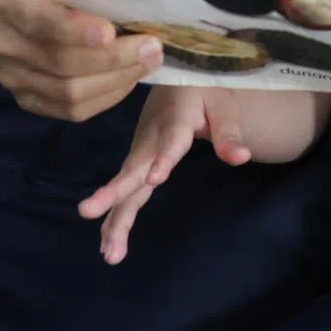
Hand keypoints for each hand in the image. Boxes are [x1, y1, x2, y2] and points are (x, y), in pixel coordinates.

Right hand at [0, 0, 162, 120]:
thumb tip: (143, 1)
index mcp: (9, 0)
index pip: (39, 20)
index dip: (74, 30)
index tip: (110, 32)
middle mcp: (1, 41)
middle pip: (59, 61)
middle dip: (113, 58)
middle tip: (152, 47)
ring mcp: (10, 75)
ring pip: (68, 92)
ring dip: (117, 78)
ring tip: (149, 62)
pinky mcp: (26, 99)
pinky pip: (70, 110)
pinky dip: (106, 96)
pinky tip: (130, 78)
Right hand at [78, 86, 248, 263]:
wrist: (177, 77)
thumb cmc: (203, 91)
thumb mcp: (222, 106)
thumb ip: (228, 134)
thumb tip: (242, 158)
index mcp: (176, 119)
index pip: (171, 141)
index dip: (163, 158)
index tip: (154, 179)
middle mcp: (151, 138)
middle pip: (134, 167)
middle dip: (115, 192)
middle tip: (89, 212)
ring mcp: (140, 151)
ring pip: (125, 184)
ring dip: (114, 217)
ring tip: (109, 252)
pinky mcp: (136, 161)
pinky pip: (125, 189)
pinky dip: (114, 215)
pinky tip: (108, 243)